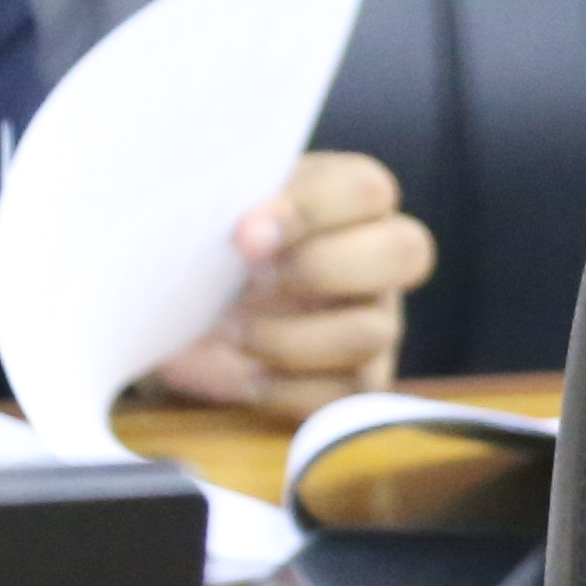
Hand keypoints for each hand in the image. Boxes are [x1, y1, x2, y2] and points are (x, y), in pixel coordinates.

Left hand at [144, 150, 433, 415]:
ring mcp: (377, 322)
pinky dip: (285, 389)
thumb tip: (243, 234)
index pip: (368, 191)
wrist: (176, 318)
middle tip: (253, 281)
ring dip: (288, 338)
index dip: (309, 211)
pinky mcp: (359, 382)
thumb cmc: (202, 251)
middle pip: (408, 251)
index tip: (242, 234)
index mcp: (349, 200)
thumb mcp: (211, 217)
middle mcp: (378, 257)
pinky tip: (243, 375)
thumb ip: (229, 208)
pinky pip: (347, 394)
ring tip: (230, 334)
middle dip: (322, 268)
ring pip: (372, 332)